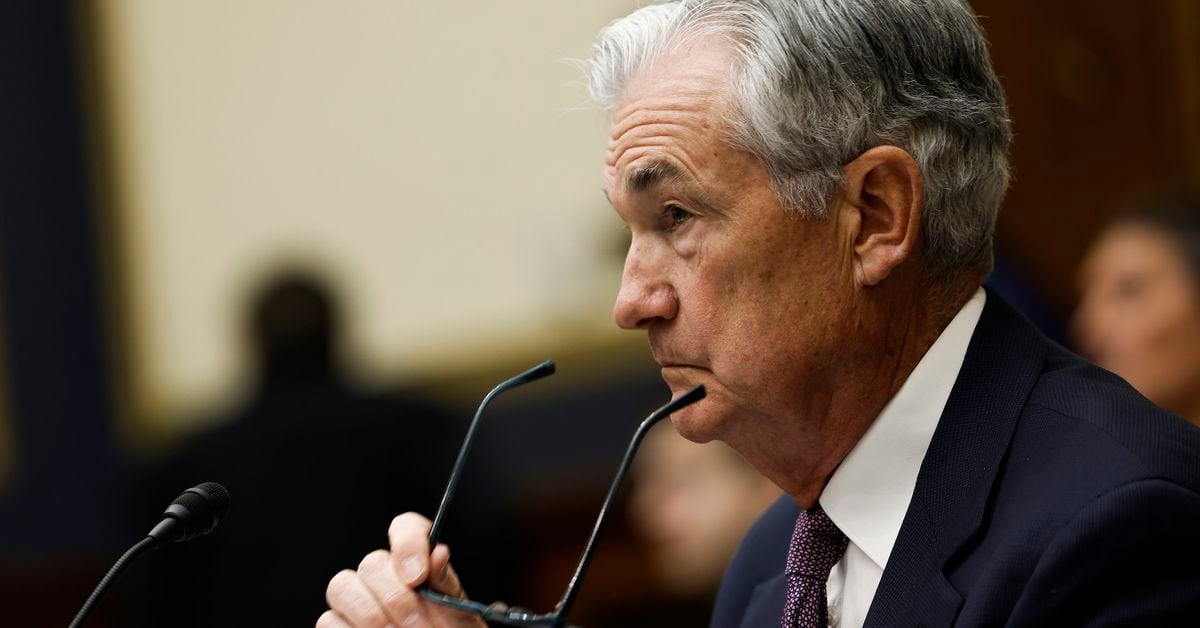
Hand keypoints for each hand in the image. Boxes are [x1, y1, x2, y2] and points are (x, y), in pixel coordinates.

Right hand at [318, 512, 485, 627]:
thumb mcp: (456, 611)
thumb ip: (444, 583)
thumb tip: (438, 552)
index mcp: (415, 562)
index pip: (405, 527)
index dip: (408, 544)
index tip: (418, 577)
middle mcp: (382, 575)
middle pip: (371, 562)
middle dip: (395, 596)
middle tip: (420, 625)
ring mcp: (355, 599)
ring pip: (341, 587)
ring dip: (372, 615)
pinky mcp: (336, 624)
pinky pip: (329, 620)